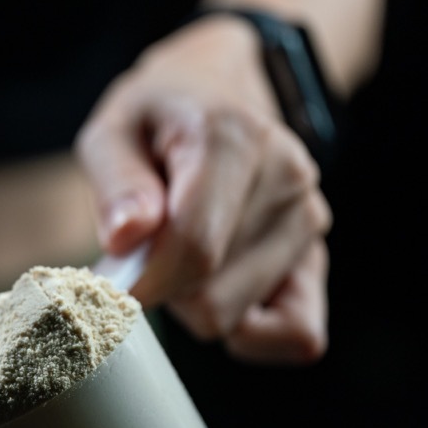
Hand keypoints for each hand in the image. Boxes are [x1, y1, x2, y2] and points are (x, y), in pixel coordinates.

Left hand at [76, 15, 332, 362]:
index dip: (143, 283)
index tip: (109, 284)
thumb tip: (128, 240)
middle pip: (210, 297)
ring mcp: (309, 220)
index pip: (193, 250)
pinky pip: (297, 334)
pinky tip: (219, 291)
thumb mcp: (114, 130)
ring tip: (185, 249)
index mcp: (233, 138)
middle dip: (163, 288)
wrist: (221, 92)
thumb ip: (117, 185)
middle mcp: (286, 178)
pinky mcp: (318, 257)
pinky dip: (250, 331)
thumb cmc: (158, 119)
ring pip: (234, 316)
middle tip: (149, 248)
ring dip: (194, 300)